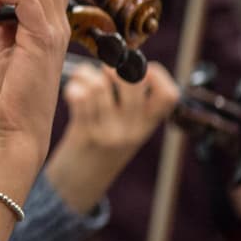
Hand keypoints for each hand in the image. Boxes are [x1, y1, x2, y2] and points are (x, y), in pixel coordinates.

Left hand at [46, 62, 177, 212]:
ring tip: (82, 78)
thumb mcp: (127, 127)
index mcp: (148, 125)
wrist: (80, 182)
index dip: (157, 74)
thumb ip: (129, 100)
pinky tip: (71, 90)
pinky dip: (73, 86)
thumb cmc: (102, 143)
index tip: (140, 68)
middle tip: (103, 70)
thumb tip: (119, 59)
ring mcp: (109, 132)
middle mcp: (133, 129)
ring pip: (100, 86)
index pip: (169, 96)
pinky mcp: (84, 134)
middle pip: (131, 82)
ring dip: (86, 74)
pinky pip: (79, 97)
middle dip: (113, 66)